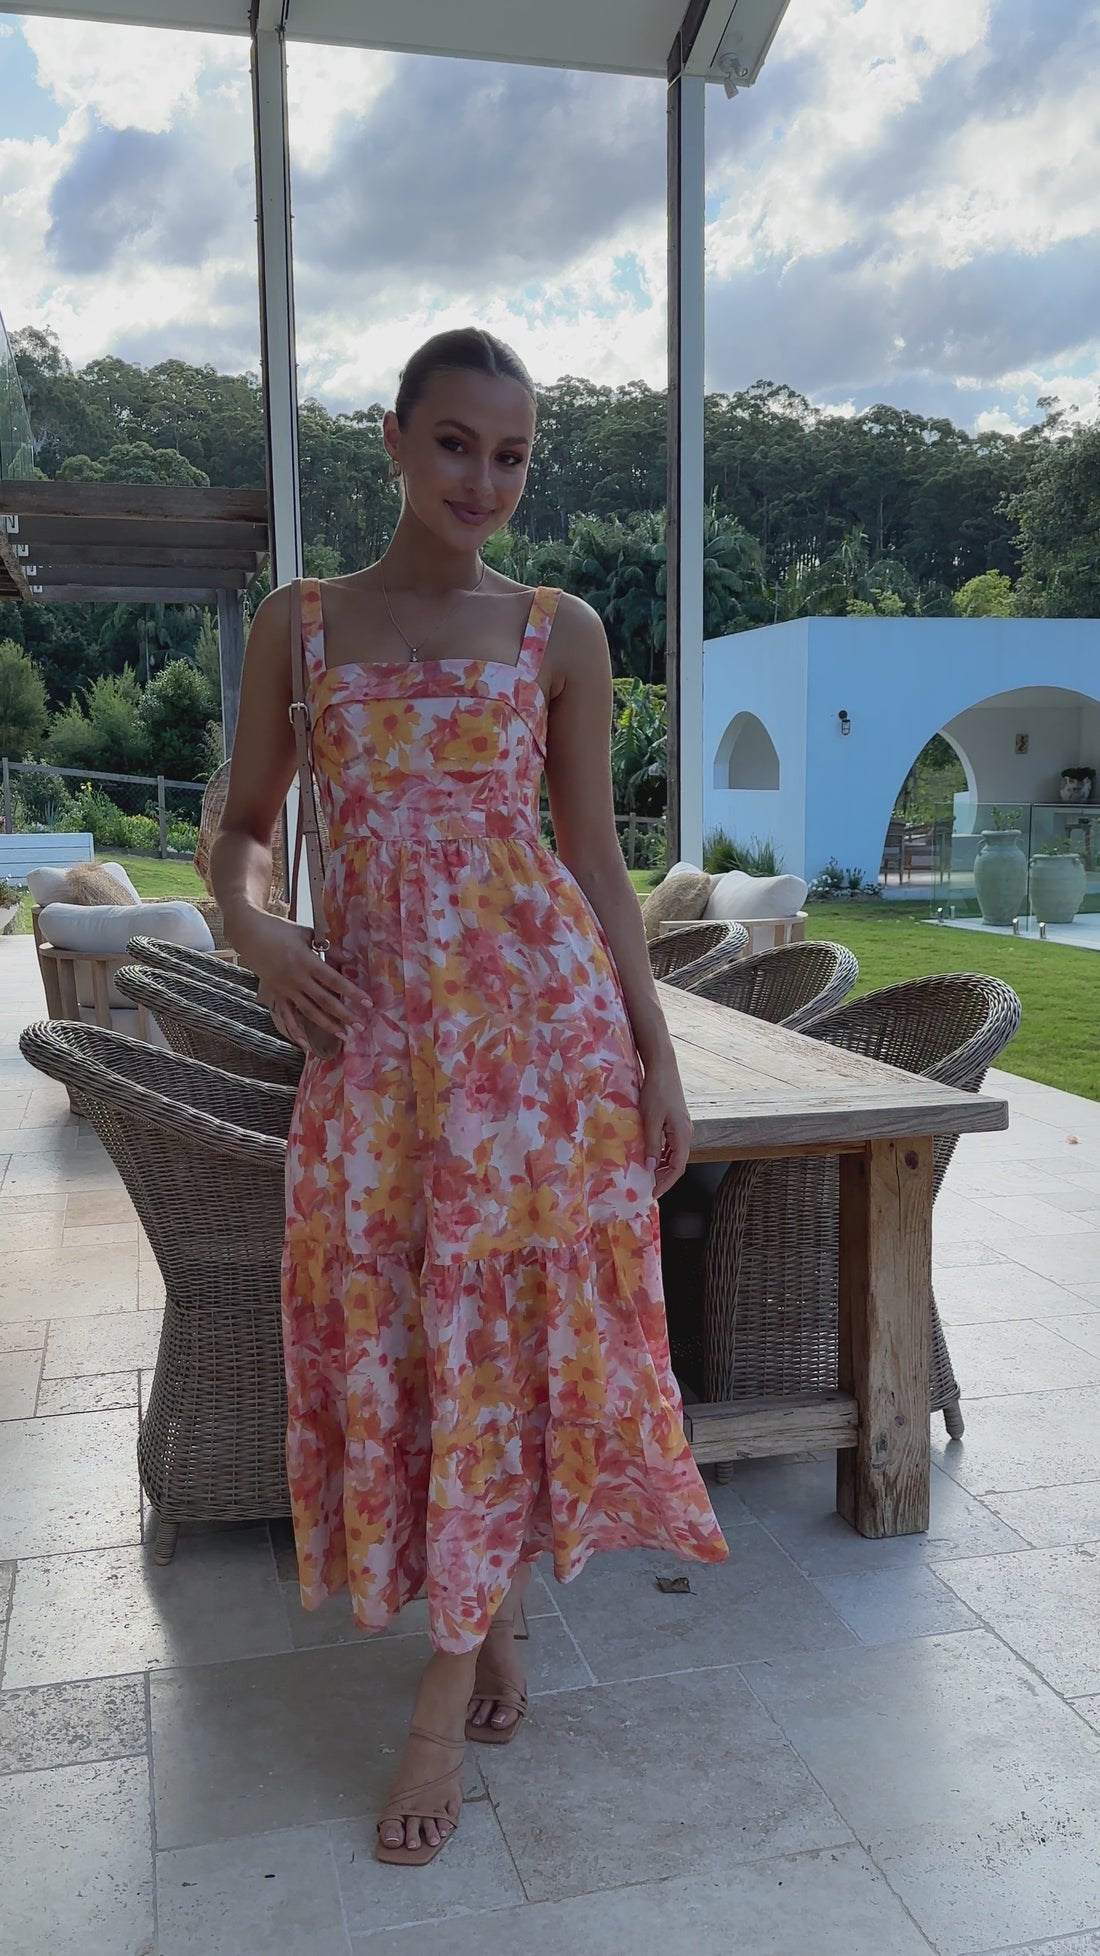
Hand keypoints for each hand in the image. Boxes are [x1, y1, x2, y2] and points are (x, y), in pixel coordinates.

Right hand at [229, 909, 365, 1053]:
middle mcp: (297, 979)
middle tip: (361, 1026)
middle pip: (325, 1000)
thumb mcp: (307, 934)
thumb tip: (350, 959)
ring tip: (343, 1034)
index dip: (352, 992)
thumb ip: (329, 948)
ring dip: (327, 1024)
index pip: (334, 981)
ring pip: (309, 1011)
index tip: (368, 1003)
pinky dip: (295, 1031)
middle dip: (344, 1014)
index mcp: (306, 961)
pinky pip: (286, 1016)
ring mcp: (285, 989)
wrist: (249, 934)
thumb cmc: (281, 930)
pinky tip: (305, 1045)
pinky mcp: (276, 995)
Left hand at [639, 1053, 692, 1198]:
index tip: (652, 1194)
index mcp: (683, 1135)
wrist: (663, 1067)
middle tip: (646, 1188)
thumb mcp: (650, 1119)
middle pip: (677, 1163)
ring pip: (673, 1155)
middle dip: (663, 1178)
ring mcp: (681, 1128)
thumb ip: (651, 1144)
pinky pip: (670, 1145)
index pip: (678, 1168)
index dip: (665, 1183)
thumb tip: (649, 1167)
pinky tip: (648, 1156)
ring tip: (645, 1175)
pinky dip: (660, 1154)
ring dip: (661, 1166)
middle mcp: (686, 1134)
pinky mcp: (675, 1122)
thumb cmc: (656, 1091)